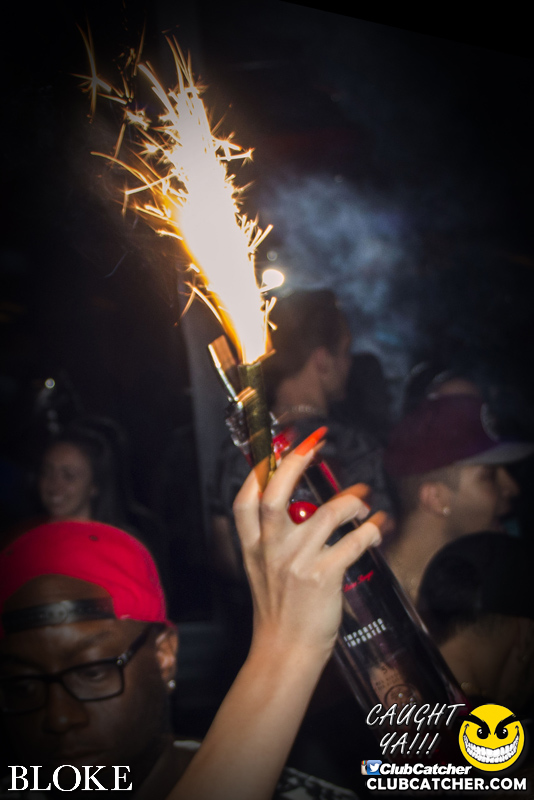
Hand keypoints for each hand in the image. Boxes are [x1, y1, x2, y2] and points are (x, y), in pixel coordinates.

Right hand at [233, 428, 388, 662]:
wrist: (284, 650)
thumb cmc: (278, 607)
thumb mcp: (261, 567)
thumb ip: (270, 535)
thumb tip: (293, 500)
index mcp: (252, 545)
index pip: (246, 499)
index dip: (260, 469)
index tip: (280, 445)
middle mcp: (271, 550)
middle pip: (276, 495)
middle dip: (295, 463)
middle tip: (315, 444)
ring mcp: (297, 563)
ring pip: (326, 514)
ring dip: (352, 501)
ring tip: (364, 501)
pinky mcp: (324, 577)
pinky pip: (354, 542)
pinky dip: (372, 529)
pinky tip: (379, 525)